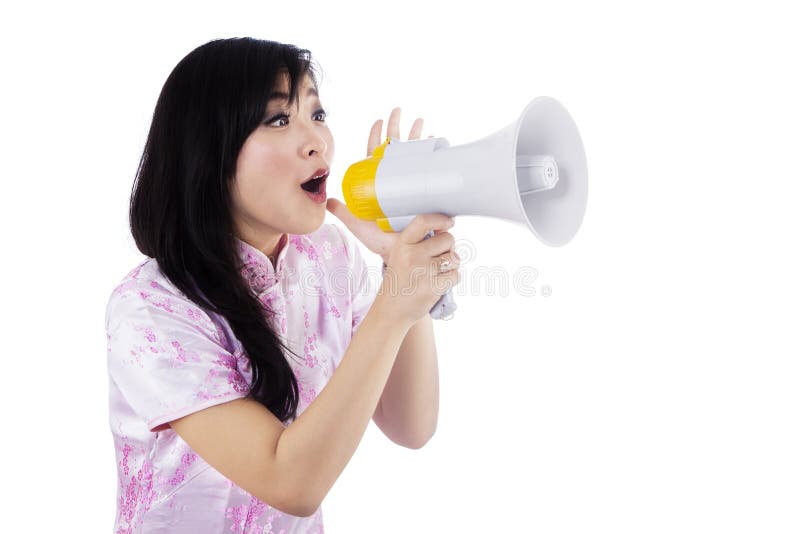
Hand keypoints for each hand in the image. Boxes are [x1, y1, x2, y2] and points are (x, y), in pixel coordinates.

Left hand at [326, 107, 428, 261]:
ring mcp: (414, 186)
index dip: (377, 137)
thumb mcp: (359, 225)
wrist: (406, 256)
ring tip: (420, 122)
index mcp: (380, 184)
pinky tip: (438, 143)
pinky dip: (436, 156)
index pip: (377, 155)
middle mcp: (398, 182)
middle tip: (400, 112)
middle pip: (397, 149)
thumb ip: (344, 213)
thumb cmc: (382, 241)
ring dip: (418, 137)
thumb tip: (328, 201)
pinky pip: (433, 171)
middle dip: (399, 128)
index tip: (379, 121)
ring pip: (416, 156)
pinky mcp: (428, 194)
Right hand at [377, 213, 460, 326]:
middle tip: (438, 259)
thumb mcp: (401, 255)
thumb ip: (420, 241)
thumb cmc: (400, 280)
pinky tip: (438, 283)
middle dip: (448, 248)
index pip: (423, 221)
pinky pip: (455, 275)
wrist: (391, 310)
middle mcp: (412, 255)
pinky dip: (451, 279)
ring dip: (451, 265)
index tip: (449, 222)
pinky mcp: (433, 287)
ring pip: (454, 258)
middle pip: (447, 239)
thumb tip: (447, 227)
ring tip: (438, 272)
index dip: (440, 220)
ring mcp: (423, 271)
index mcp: (402, 244)